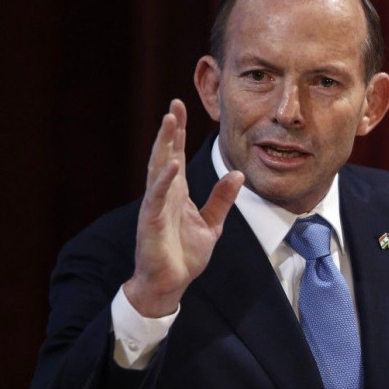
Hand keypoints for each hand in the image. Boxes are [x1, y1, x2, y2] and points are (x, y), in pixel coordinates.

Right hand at [123, 99, 243, 316]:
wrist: (170, 284)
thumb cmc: (185, 254)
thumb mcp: (212, 223)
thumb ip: (222, 199)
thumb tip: (237, 174)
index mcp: (177, 192)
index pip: (177, 155)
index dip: (180, 132)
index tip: (181, 108)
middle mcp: (164, 194)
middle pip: (165, 154)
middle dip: (170, 130)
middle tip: (174, 105)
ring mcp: (155, 206)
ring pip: (157, 169)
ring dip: (163, 145)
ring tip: (169, 122)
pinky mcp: (151, 222)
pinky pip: (157, 197)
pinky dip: (164, 180)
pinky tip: (172, 163)